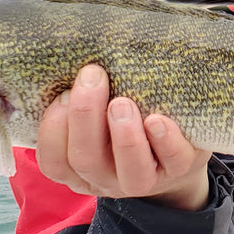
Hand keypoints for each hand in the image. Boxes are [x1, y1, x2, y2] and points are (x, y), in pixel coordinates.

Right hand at [36, 64, 212, 210]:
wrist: (175, 146)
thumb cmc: (125, 117)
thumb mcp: (97, 110)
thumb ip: (83, 94)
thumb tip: (73, 54)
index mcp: (78, 166)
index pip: (53, 161)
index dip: (53, 129)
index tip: (62, 93)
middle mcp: (106, 178)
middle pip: (86, 160)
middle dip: (85, 115)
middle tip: (92, 77)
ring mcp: (143, 179)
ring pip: (129, 172)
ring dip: (124, 137)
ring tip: (123, 103)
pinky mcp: (180, 168)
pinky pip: (172, 161)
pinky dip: (165, 141)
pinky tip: (157, 120)